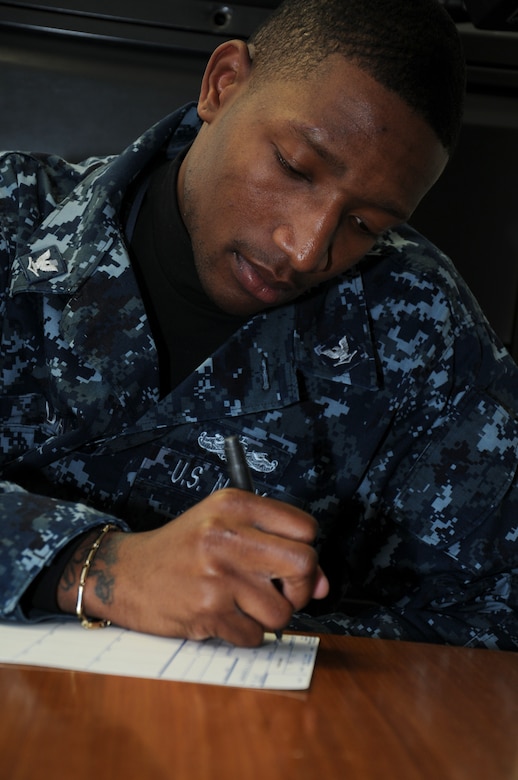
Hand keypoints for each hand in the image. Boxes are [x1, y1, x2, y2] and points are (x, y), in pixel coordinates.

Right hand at [59, 489, 328, 645]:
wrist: (128, 573)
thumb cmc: (182, 549)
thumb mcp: (226, 526)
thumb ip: (276, 546)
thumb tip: (322, 585)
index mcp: (234, 504)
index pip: (305, 527)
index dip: (306, 551)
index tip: (290, 563)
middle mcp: (226, 534)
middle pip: (303, 564)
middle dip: (300, 587)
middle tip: (280, 591)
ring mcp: (217, 574)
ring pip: (282, 609)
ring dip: (268, 616)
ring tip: (243, 604)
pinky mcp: (207, 610)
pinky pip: (253, 635)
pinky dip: (244, 633)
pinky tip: (223, 616)